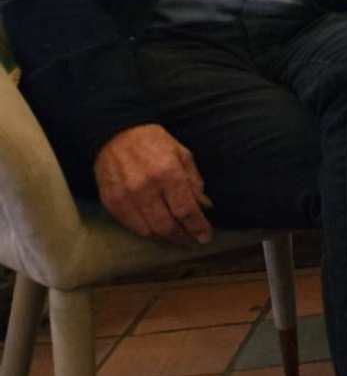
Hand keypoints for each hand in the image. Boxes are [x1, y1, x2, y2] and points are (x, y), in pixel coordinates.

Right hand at [94, 124, 212, 244]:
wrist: (115, 134)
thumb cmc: (153, 142)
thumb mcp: (182, 154)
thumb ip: (194, 182)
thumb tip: (205, 207)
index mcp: (168, 173)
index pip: (186, 210)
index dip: (198, 227)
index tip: (206, 237)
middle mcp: (145, 187)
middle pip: (167, 225)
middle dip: (183, 238)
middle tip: (193, 241)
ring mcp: (125, 197)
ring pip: (149, 231)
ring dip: (166, 239)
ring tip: (178, 239)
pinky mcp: (111, 203)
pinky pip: (131, 227)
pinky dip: (147, 233)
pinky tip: (158, 232)